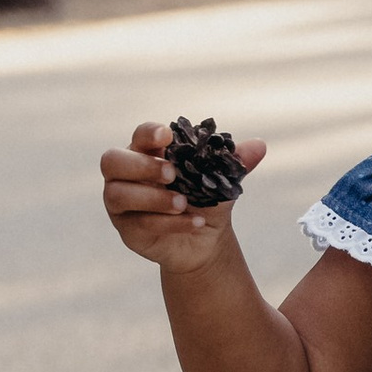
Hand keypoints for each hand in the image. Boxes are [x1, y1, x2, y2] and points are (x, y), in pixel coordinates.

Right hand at [100, 119, 268, 268]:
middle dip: (141, 165)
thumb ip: (235, 162)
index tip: (167, 136)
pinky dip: (168, 223)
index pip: (139, 136)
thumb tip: (260, 146)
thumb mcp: (222, 180)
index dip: (148, 133)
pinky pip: (139, 224)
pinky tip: (194, 223)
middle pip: (111, 161)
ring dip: (153, 198)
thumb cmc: (206, 199)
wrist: (204, 238)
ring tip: (183, 203)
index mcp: (146, 153)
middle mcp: (125, 175)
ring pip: (119, 195)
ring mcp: (120, 203)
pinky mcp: (126, 230)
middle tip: (171, 173)